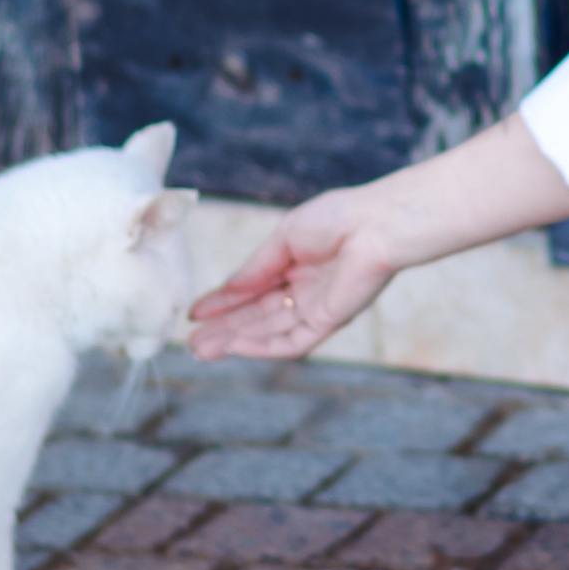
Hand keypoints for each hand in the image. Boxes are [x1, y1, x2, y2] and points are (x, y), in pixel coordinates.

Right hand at [188, 187, 397, 360]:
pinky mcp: (330, 322)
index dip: (223, 303)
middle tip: (191, 344)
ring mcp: (317, 308)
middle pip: (258, 317)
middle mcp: (306, 290)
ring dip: (235, 342)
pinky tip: (235, 347)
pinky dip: (263, 347)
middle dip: (224, 330)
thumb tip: (229, 289)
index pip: (253, 291)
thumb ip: (257, 267)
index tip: (194, 314)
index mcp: (297, 265)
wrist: (376, 224)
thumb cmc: (337, 218)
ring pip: (269, 333)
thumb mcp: (284, 238)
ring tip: (201, 350)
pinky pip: (292, 342)